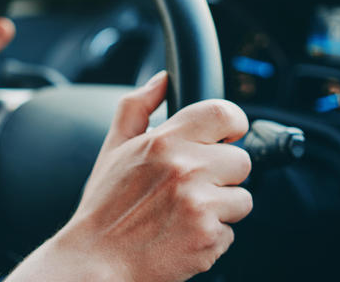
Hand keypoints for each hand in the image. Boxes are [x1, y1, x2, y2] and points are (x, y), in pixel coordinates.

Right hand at [48, 71, 252, 281]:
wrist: (97, 260)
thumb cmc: (104, 208)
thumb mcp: (113, 149)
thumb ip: (137, 107)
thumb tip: (160, 80)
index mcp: (164, 141)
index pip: (224, 114)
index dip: (232, 124)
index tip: (227, 136)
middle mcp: (185, 168)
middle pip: (241, 160)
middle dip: (222, 174)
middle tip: (192, 186)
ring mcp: (200, 204)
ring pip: (242, 198)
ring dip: (221, 207)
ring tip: (185, 212)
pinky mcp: (208, 237)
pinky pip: (231, 231)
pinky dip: (212, 235)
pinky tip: (183, 233)